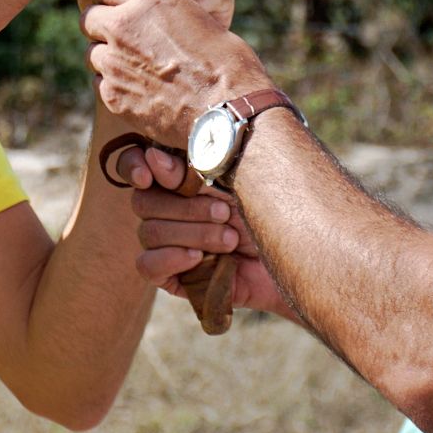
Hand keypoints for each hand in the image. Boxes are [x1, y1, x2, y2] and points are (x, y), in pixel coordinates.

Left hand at [82, 0, 273, 146]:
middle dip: (103, 26)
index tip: (119, 6)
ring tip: (137, 66)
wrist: (228, 107)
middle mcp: (124, 22)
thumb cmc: (223, 59)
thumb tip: (141, 13)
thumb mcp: (194, 12)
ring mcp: (114, 60)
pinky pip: (101, 82)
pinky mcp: (112, 93)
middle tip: (124, 38)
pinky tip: (140, 89)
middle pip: (89, 18)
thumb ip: (158, 8)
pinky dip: (115, 84)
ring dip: (108, 56)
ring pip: (93, 52)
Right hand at [120, 146, 294, 318]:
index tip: (150, 175)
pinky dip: (170, 259)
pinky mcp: (174, 276)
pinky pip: (147, 265)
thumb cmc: (271, 208)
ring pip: (148, 233)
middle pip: (142, 201)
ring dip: (191, 233)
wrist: (299, 256)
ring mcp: (170, 242)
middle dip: (184, 207)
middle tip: (224, 211)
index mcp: (180, 176)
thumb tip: (152, 156)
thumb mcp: (236, 178)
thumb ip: (192, 164)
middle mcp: (169, 207)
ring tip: (230, 239)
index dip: (134, 166)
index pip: (134, 164)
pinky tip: (198, 258)